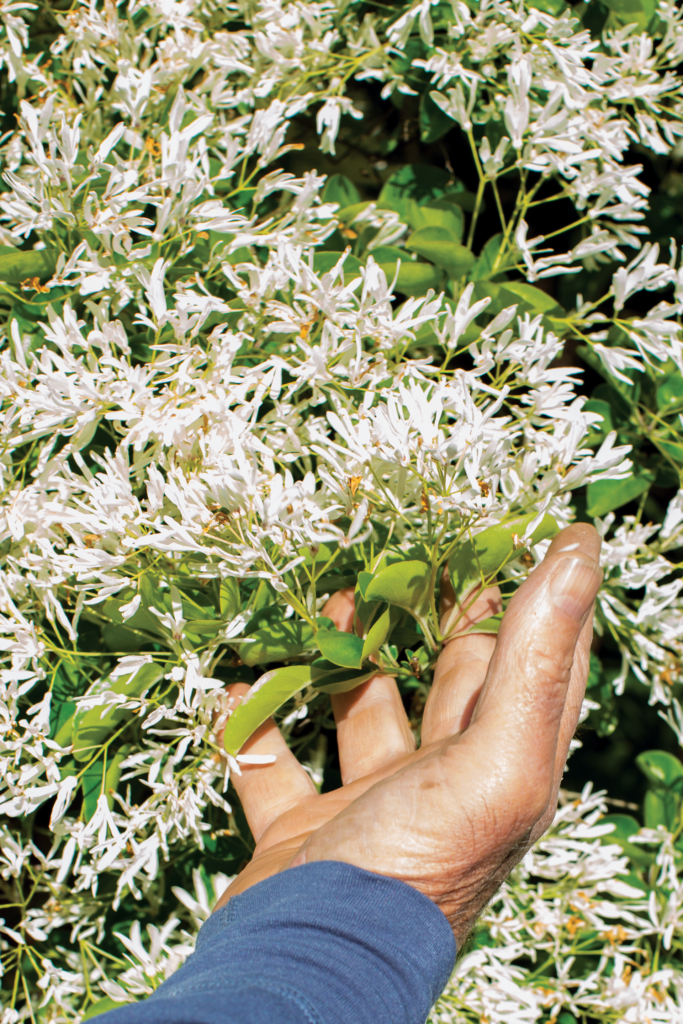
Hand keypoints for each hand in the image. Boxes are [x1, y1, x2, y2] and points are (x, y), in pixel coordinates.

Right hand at [214, 524, 601, 945]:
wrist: (311, 964)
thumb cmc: (416, 865)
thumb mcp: (494, 760)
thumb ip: (534, 660)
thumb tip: (581, 553)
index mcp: (504, 767)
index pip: (542, 663)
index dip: (546, 598)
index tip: (530, 534)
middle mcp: (446, 785)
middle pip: (450, 680)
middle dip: (434, 617)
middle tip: (411, 555)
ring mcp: (375, 806)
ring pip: (363, 714)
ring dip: (346, 663)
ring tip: (332, 604)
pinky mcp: (307, 829)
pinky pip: (278, 765)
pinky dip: (258, 727)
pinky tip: (239, 687)